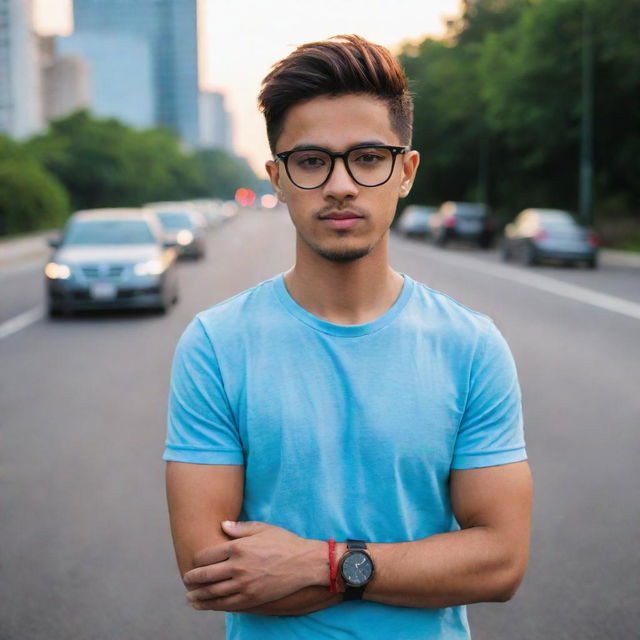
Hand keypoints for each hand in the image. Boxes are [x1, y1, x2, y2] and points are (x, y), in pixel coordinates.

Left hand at [183, 521, 326, 611]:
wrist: (304, 563)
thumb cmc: (284, 542)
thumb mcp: (262, 528)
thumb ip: (240, 528)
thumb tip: (222, 525)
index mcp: (238, 547)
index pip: (206, 555)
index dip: (196, 560)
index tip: (193, 562)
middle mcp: (237, 566)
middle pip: (205, 575)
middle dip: (192, 579)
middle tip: (186, 580)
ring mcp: (244, 584)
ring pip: (212, 593)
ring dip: (198, 596)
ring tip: (190, 598)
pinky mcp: (251, 598)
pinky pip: (226, 604)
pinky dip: (212, 606)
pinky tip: (204, 606)